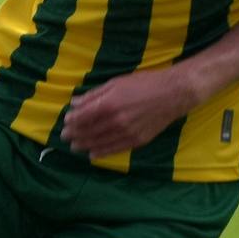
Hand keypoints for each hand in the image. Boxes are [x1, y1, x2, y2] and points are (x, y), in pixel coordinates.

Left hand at [61, 66, 205, 157]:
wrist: (173, 93)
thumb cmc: (143, 83)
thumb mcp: (116, 83)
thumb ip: (94, 95)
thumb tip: (74, 103)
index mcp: (109, 104)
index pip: (83, 117)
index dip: (72, 122)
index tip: (66, 123)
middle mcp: (116, 121)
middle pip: (89, 132)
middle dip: (75, 135)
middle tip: (65, 138)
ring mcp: (127, 133)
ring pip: (100, 143)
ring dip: (85, 145)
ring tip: (75, 147)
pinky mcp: (138, 141)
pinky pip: (115, 149)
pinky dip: (102, 153)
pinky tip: (93, 154)